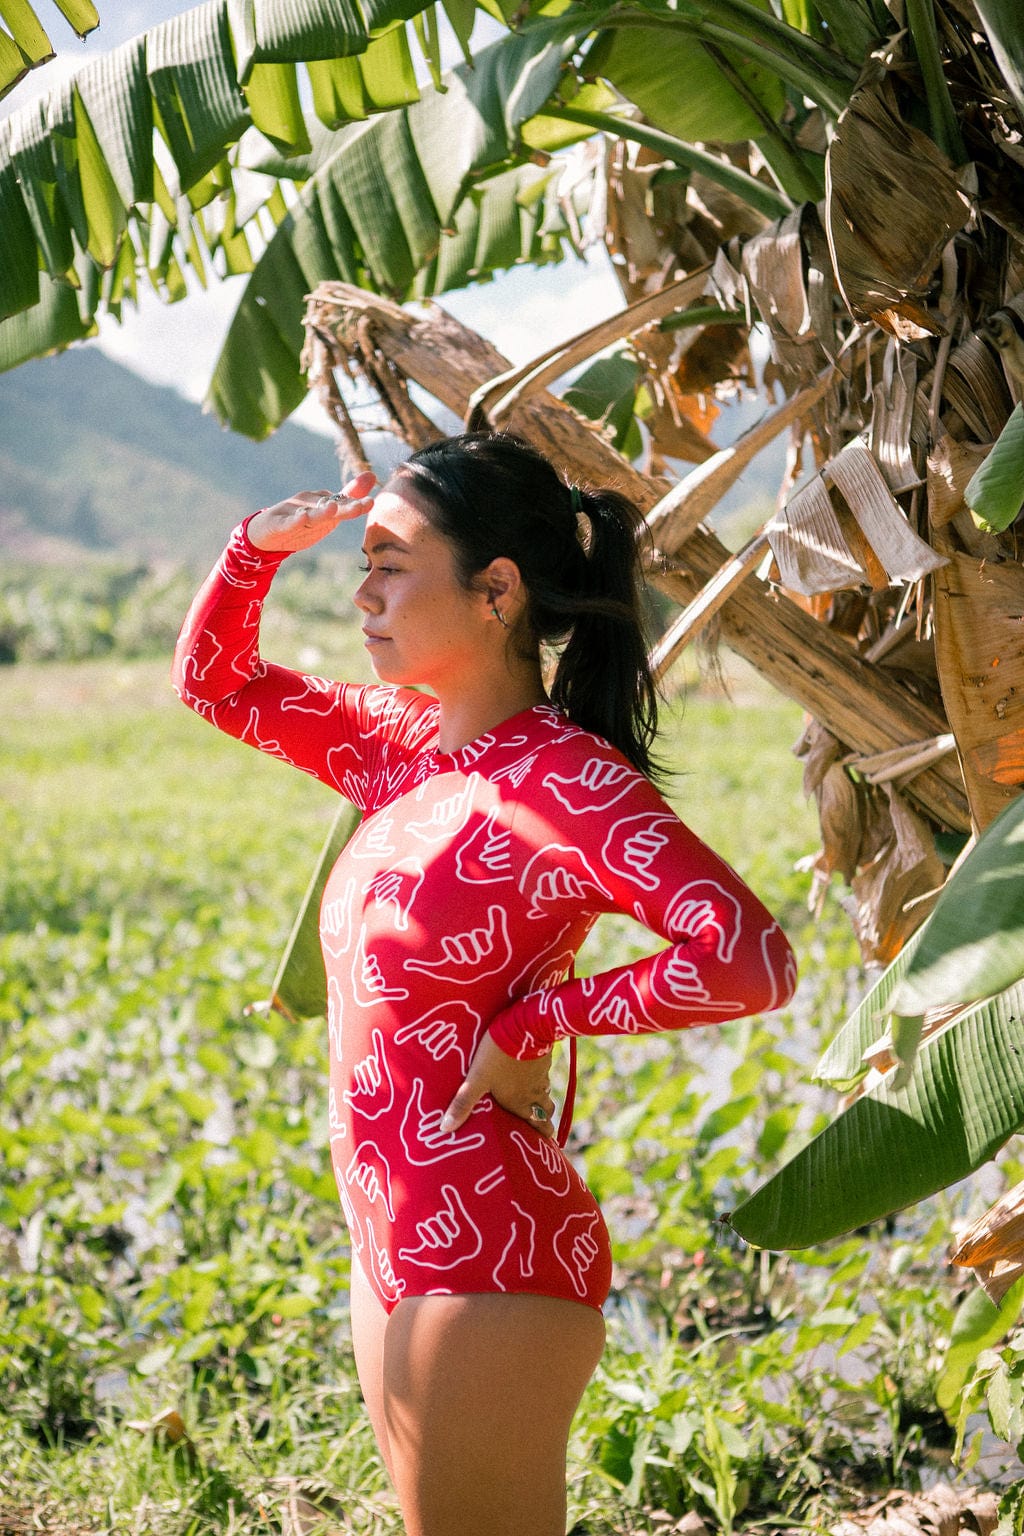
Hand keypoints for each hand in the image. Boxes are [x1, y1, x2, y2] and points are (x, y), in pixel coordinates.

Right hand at [246, 470, 376, 552]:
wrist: (266, 534)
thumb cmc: (301, 521)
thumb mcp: (328, 513)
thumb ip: (349, 496)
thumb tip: (373, 475)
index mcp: (322, 503)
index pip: (342, 503)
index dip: (356, 504)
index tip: (371, 503)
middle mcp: (309, 503)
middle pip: (329, 506)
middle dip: (345, 507)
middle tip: (360, 506)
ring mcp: (293, 512)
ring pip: (310, 513)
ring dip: (321, 511)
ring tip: (333, 508)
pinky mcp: (278, 522)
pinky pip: (287, 522)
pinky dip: (293, 520)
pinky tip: (301, 518)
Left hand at [441, 1033, 555, 1137]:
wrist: (523, 1026)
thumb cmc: (497, 1056)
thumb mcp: (476, 1079)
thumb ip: (462, 1103)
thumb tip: (444, 1128)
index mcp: (520, 1103)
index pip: (542, 1126)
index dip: (544, 1136)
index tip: (545, 1143)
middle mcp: (535, 1092)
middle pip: (547, 1112)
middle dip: (543, 1119)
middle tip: (539, 1124)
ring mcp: (542, 1074)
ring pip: (546, 1092)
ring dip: (540, 1097)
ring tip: (531, 1099)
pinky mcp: (543, 1057)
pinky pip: (544, 1073)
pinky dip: (538, 1077)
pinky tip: (529, 1071)